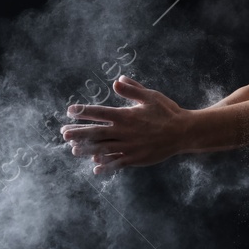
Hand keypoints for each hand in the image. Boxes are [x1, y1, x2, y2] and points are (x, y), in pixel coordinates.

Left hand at [59, 75, 186, 174]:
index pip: (100, 112)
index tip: (70, 110)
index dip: (84, 111)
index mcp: (126, 115)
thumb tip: (117, 80)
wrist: (184, 133)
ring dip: (87, 150)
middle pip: (96, 132)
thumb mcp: (151, 96)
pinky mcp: (136, 158)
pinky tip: (95, 168)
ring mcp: (130, 146)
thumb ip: (132, 90)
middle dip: (78, 133)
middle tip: (64, 133)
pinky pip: (117, 163)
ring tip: (74, 150)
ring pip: (103, 149)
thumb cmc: (168, 112)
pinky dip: (106, 166)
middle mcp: (125, 131)